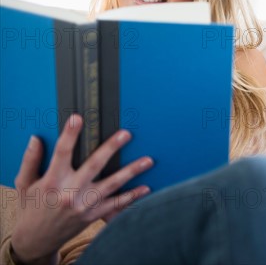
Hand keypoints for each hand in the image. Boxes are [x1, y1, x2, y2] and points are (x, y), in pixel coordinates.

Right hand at [10, 114, 153, 264]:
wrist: (35, 239)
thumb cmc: (31, 208)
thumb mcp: (24, 184)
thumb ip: (30, 161)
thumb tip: (36, 139)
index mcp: (51, 181)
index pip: (62, 153)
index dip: (70, 135)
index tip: (77, 118)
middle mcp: (69, 193)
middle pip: (94, 165)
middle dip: (111, 148)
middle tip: (126, 134)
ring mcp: (84, 205)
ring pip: (112, 185)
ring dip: (131, 172)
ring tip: (148, 160)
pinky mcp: (93, 216)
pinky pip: (115, 205)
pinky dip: (131, 197)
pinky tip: (145, 187)